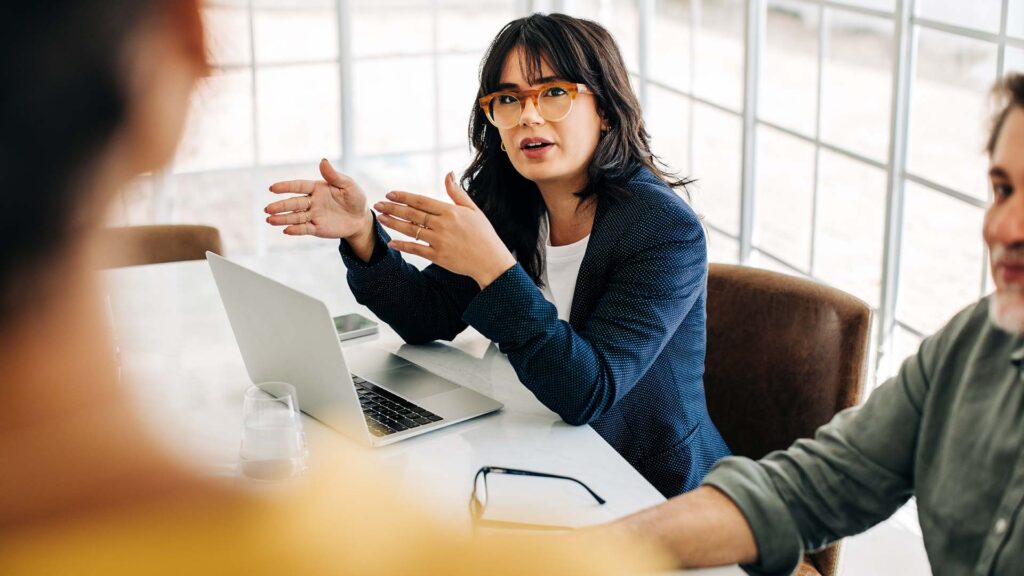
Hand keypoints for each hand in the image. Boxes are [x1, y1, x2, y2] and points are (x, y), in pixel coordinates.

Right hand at [265, 159, 371, 240]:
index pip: (299, 186)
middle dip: (280, 206)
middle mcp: (312, 201)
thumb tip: (323, 161)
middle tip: (267, 209)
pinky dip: (296, 230)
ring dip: (283, 218)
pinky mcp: (317, 228)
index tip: (272, 188)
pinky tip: (286, 230)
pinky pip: (305, 229)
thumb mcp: (348, 185)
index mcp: (317, 188)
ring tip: (270, 220)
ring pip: (296, 217)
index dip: (286, 187)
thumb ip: (334, 176)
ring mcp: (313, 215)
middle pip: (294, 203)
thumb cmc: (355, 198)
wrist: (361, 219)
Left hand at [375, 172, 515, 288]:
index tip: (390, 193)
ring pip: (411, 230)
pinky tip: (392, 243)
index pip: (421, 201)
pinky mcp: (438, 256)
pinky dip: (403, 246)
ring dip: (394, 223)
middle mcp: (443, 225)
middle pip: (412, 214)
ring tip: (381, 218)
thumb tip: (448, 173)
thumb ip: (457, 192)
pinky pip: (416, 249)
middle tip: (378, 204)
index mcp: (450, 211)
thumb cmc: (484, 234)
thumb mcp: (473, 210)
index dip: (404, 197)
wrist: (491, 260)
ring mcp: (439, 241)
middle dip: (393, 208)